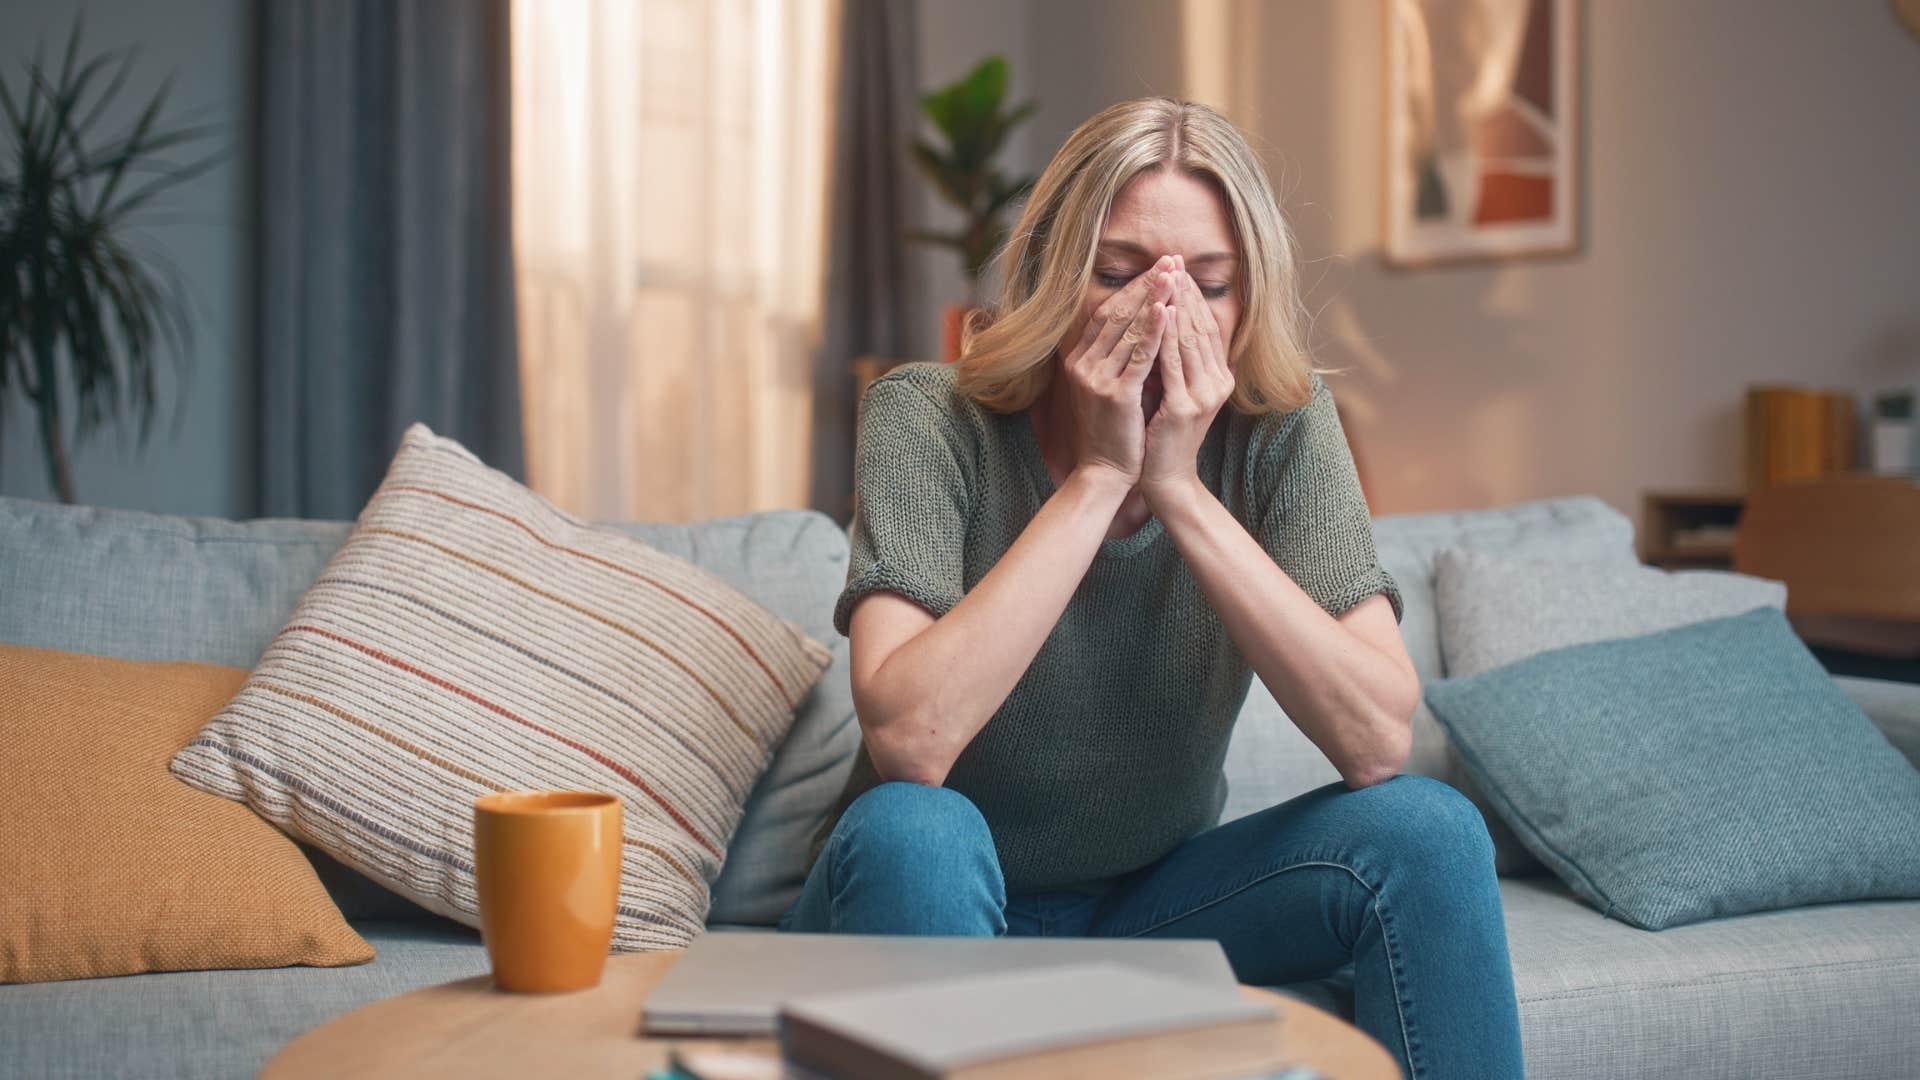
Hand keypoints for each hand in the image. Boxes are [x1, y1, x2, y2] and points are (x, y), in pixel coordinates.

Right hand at [1059, 256, 1176, 486]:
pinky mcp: (1115, 396)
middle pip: (1116, 314)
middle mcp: (1083, 365)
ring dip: (1153, 299)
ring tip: (1173, 274)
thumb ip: (1121, 357)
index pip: (1106, 313)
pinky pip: (1139, 357)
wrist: (1105, 471)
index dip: (1132, 288)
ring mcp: (1097, 380)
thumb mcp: (1112, 386)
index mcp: (1080, 360)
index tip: (1157, 268)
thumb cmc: (1115, 430)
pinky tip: (1168, 310)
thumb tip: (1148, 322)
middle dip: (1146, 285)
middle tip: (1170, 259)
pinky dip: (1154, 331)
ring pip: (1128, 330)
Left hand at [1140, 256, 1234, 500]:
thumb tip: (1171, 323)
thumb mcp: (1178, 391)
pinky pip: (1173, 364)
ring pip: (1190, 340)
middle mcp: (1217, 383)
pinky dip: (1168, 336)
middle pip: (1201, 327)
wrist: (1164, 477)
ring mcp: (1202, 396)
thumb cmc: (1163, 434)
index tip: (1178, 268)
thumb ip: (1180, 362)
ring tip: (1168, 275)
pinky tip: (1163, 312)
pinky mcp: (1183, 408)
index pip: (1207, 327)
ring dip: (1178, 305)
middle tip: (1172, 260)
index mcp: (1218, 377)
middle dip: (1185, 292)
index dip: (1193, 296)